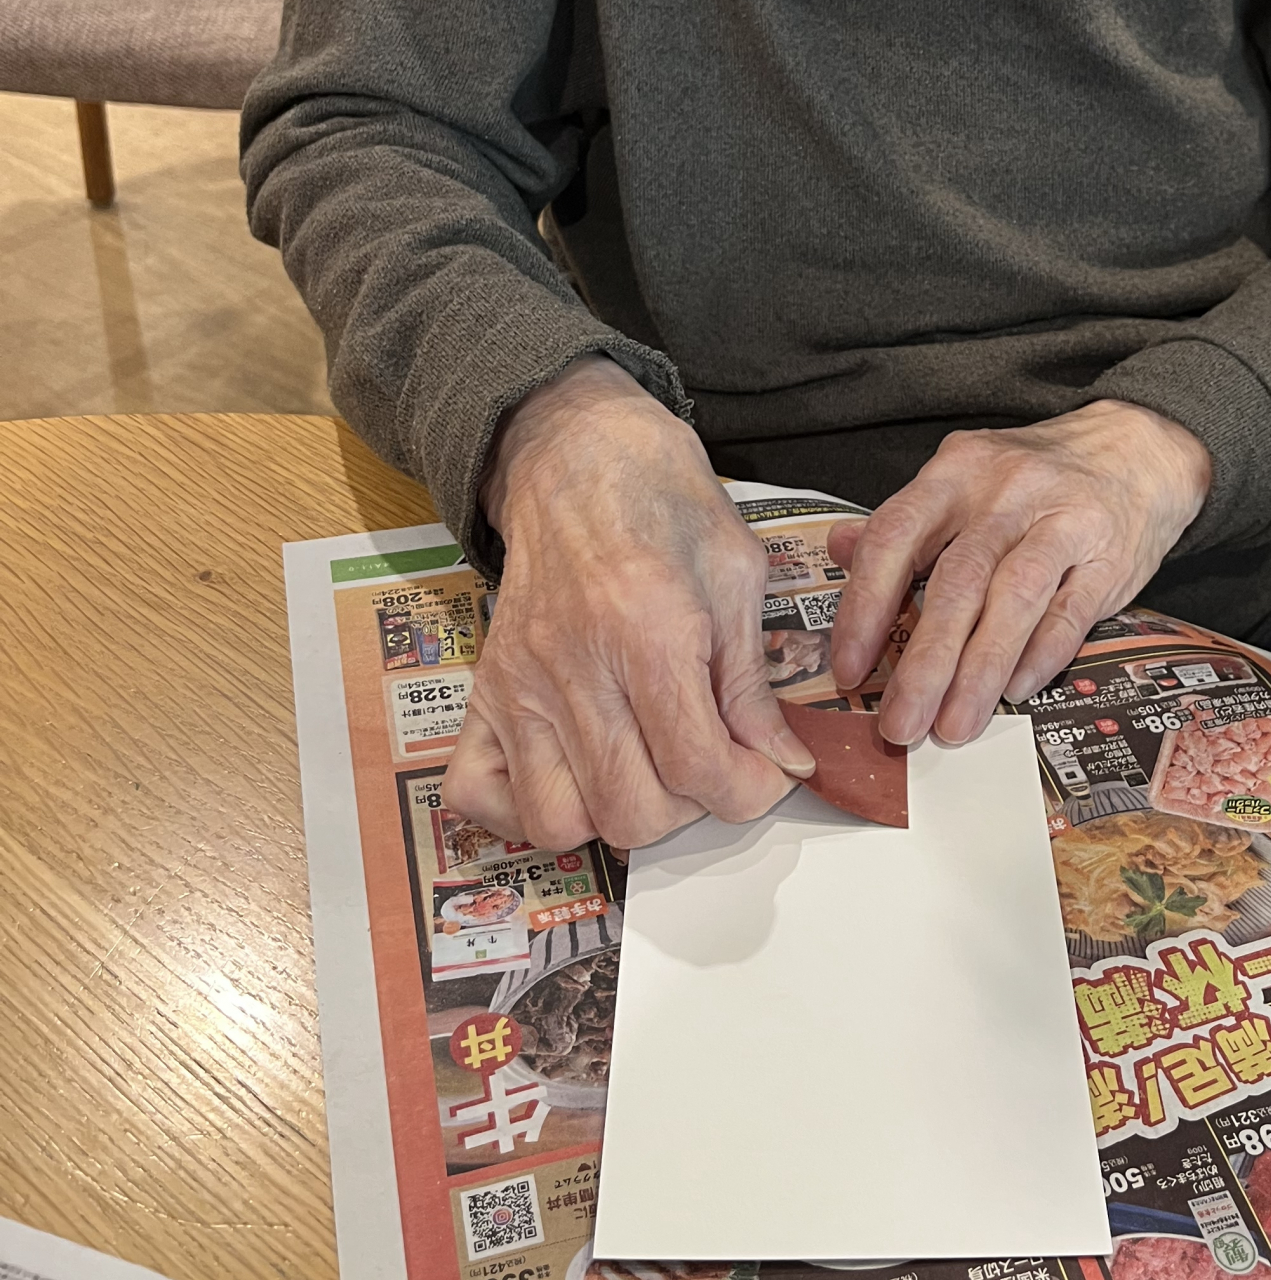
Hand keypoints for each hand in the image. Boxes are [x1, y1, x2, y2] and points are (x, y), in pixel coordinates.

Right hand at [443, 357, 814, 849]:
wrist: (580, 457)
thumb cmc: (666, 507)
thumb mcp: (737, 578)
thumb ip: (752, 683)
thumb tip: (781, 763)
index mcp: (649, 629)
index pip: (697, 765)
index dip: (748, 791)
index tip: (765, 776)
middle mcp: (575, 666)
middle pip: (631, 810)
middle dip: (690, 808)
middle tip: (709, 766)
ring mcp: (519, 684)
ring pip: (560, 821)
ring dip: (615, 816)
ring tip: (647, 772)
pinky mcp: (484, 690)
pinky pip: (480, 793)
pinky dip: (523, 811)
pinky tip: (574, 778)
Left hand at [828, 400, 1211, 747]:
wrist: (1135, 447)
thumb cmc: (1036, 476)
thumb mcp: (964, 478)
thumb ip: (906, 521)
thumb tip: (838, 548)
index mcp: (956, 472)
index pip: (895, 537)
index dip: (866, 606)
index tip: (849, 668)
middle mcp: (1005, 493)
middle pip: (956, 582)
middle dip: (924, 663)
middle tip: (900, 724)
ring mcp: (1061, 522)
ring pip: (1012, 601)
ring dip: (979, 671)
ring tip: (953, 725)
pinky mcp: (1108, 555)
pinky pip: (1070, 612)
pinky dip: (1040, 655)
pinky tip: (1015, 692)